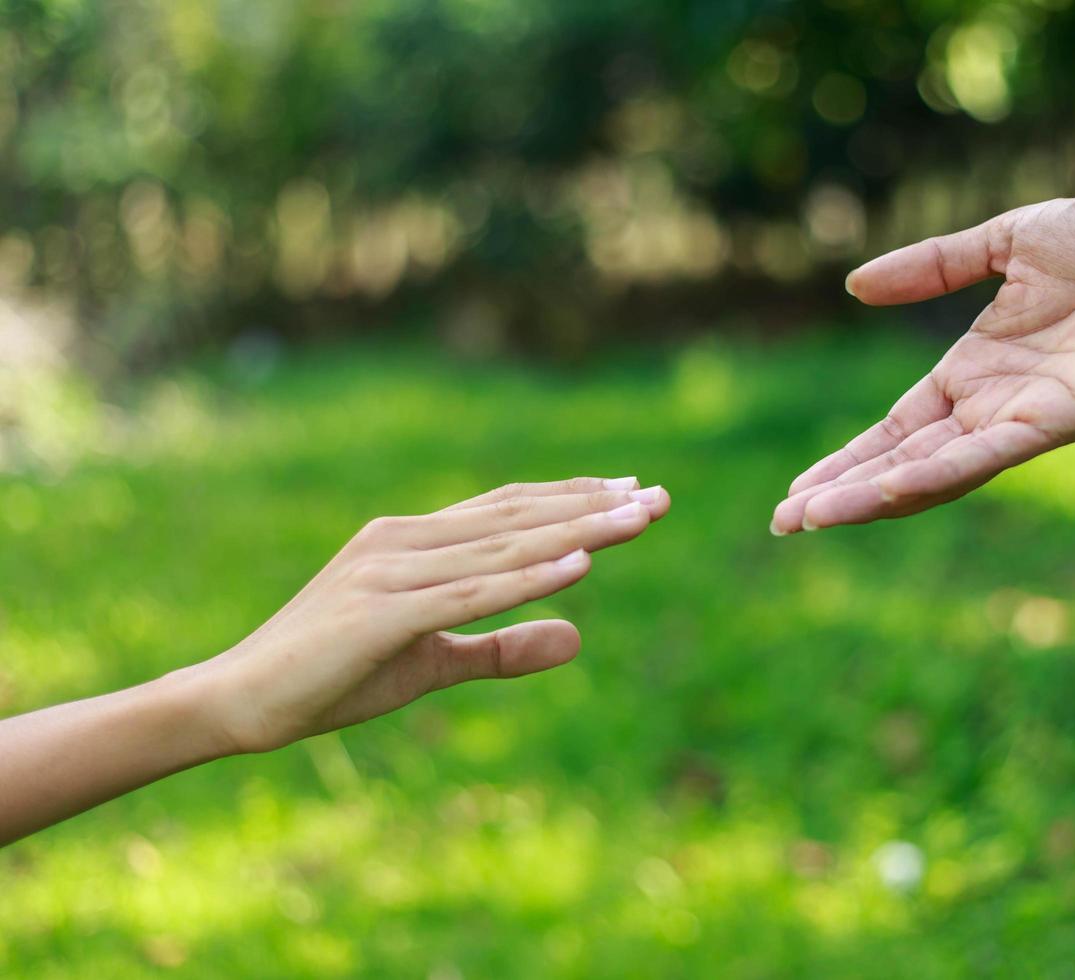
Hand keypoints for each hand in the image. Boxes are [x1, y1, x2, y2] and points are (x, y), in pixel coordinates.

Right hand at [199, 477, 669, 752]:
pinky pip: (469, 594)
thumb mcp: (433, 663)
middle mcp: (404, 541)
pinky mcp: (380, 614)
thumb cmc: (332, 676)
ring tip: (638, 519)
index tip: (633, 495)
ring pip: (504, 548)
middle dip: (593, 507)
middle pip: (518, 518)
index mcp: (414, 542)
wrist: (238, 701)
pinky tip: (579, 567)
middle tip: (659, 497)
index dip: (574, 501)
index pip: (510, 510)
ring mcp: (390, 572)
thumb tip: (579, 639)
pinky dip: (527, 579)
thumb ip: (503, 648)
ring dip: (577, 531)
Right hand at [771, 193, 1074, 532]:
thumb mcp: (1002, 243)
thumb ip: (931, 268)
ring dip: (871, 496)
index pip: (895, 429)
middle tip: (783, 524)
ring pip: (933, 472)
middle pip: (900, 461)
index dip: (845, 458)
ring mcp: (1022, 420)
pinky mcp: (1058, 422)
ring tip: (814, 519)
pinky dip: (936, 475)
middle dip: (842, 492)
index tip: (795, 490)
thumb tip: (855, 286)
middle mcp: (991, 407)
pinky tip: (887, 490)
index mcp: (974, 372)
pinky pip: (986, 455)